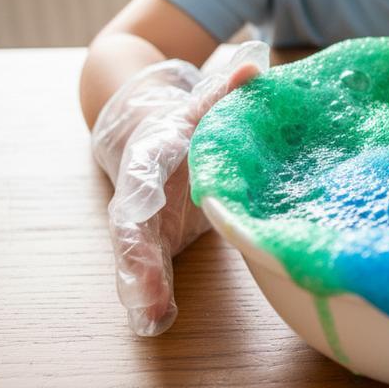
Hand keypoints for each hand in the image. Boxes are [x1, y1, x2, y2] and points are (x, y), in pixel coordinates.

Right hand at [91, 41, 269, 334]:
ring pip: (134, 254)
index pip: (146, 172)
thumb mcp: (198, 105)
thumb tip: (256, 66)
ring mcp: (139, 219)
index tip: (144, 208)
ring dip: (142, 284)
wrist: (141, 131)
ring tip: (150, 315)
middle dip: (139, 258)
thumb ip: (223, 92)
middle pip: (132, 226)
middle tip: (147, 290)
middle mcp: (138, 191)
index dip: (146, 190)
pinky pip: (149, 268)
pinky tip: (155, 321)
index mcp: (152, 155)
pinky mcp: (150, 240)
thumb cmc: (180, 124)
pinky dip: (150, 294)